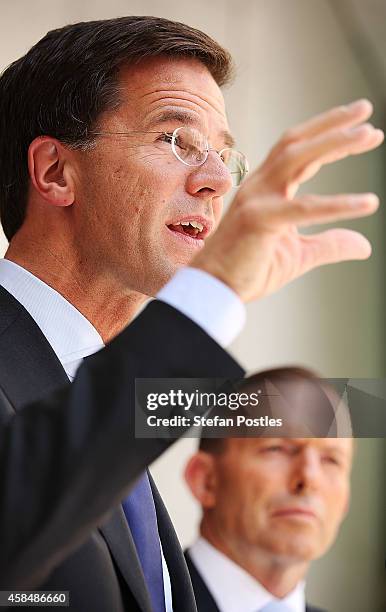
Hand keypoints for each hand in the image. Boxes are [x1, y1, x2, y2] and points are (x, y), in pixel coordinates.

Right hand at [192, 99, 383, 301]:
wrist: (214, 291)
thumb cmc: (249, 269)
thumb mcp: (300, 254)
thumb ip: (331, 243)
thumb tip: (365, 245)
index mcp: (266, 189)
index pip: (298, 152)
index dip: (329, 137)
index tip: (363, 129)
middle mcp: (259, 186)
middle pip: (296, 143)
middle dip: (332, 124)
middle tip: (367, 111)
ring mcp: (256, 199)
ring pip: (297, 158)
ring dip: (334, 142)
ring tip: (369, 134)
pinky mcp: (258, 220)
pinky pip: (304, 208)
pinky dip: (338, 203)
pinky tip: (369, 203)